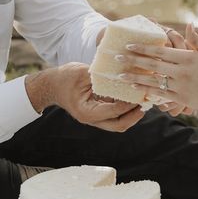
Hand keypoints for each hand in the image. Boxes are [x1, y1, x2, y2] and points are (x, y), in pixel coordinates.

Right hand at [25, 63, 143, 131]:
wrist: (51, 85)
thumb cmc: (64, 78)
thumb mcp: (82, 73)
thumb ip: (101, 76)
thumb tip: (122, 74)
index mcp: (87, 112)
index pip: (113, 111)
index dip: (127, 103)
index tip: (138, 92)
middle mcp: (92, 119)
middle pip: (119, 125)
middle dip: (134, 116)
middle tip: (146, 103)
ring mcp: (95, 118)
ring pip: (119, 123)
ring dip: (132, 114)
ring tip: (144, 101)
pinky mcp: (98, 112)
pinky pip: (115, 115)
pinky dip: (125, 108)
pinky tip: (134, 97)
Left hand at [117, 23, 197, 111]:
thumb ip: (196, 39)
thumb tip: (189, 24)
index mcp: (188, 57)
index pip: (161, 51)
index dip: (143, 48)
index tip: (128, 45)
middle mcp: (183, 72)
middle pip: (153, 65)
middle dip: (133, 60)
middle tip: (116, 57)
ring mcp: (182, 86)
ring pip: (154, 81)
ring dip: (135, 78)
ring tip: (120, 75)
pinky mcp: (182, 99)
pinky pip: (161, 94)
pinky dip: (147, 90)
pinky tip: (135, 88)